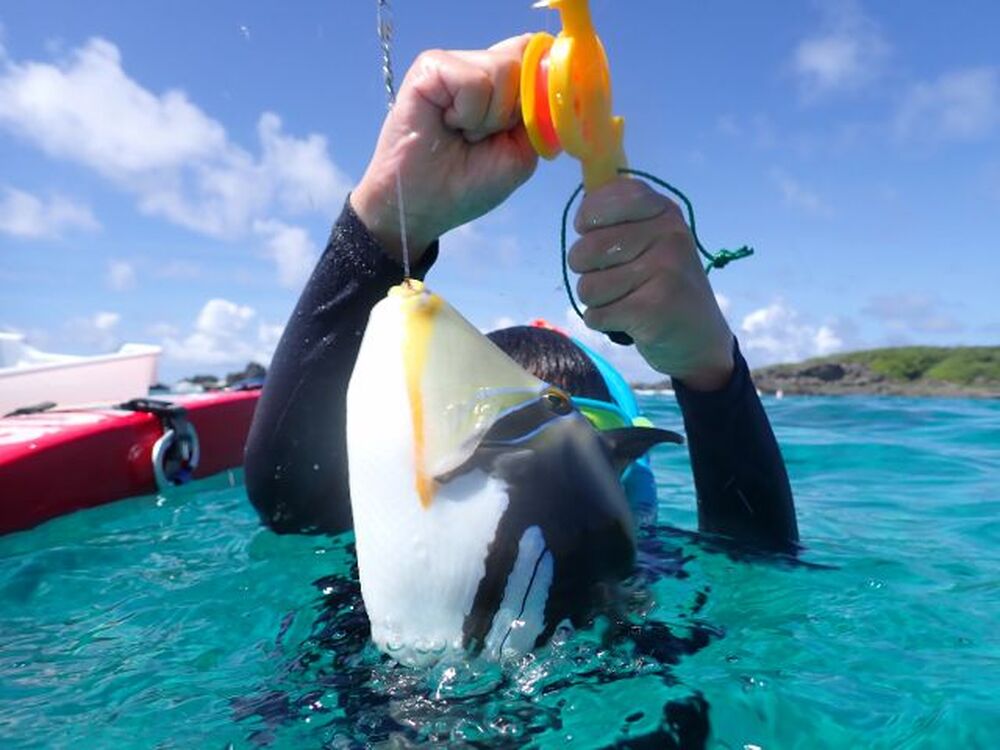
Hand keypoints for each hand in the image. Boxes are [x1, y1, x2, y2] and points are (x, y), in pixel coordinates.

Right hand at [351, 35, 537, 262]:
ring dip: (488, 118)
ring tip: (462, 133)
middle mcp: (480, 66)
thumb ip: (540, 112)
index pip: (540, 58)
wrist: (422, 206)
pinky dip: (468, 113)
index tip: (523, 126)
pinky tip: (447, 124)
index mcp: (504, 85)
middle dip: (512, 114)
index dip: (543, 88)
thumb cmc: (468, 183)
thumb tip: (550, 68)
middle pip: (525, 62)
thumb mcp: (521, 152)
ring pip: (504, 70)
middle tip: (481, 138)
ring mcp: (455, 63)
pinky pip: (474, 81)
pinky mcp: (431, 66)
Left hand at [569, 178, 734, 390]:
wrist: (699, 337)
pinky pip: (596, 315)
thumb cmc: (662, 284)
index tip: (594, 233)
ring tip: (627, 300)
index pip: (602, 201)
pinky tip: (630, 320)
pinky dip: (604, 322)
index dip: (587, 220)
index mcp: (663, 210)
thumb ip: (616, 219)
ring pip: (588, 287)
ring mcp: (665, 270)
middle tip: (616, 279)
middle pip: (585, 250)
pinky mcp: (655, 308)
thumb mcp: (650, 239)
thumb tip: (581, 210)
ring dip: (598, 301)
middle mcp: (668, 234)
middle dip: (587, 272)